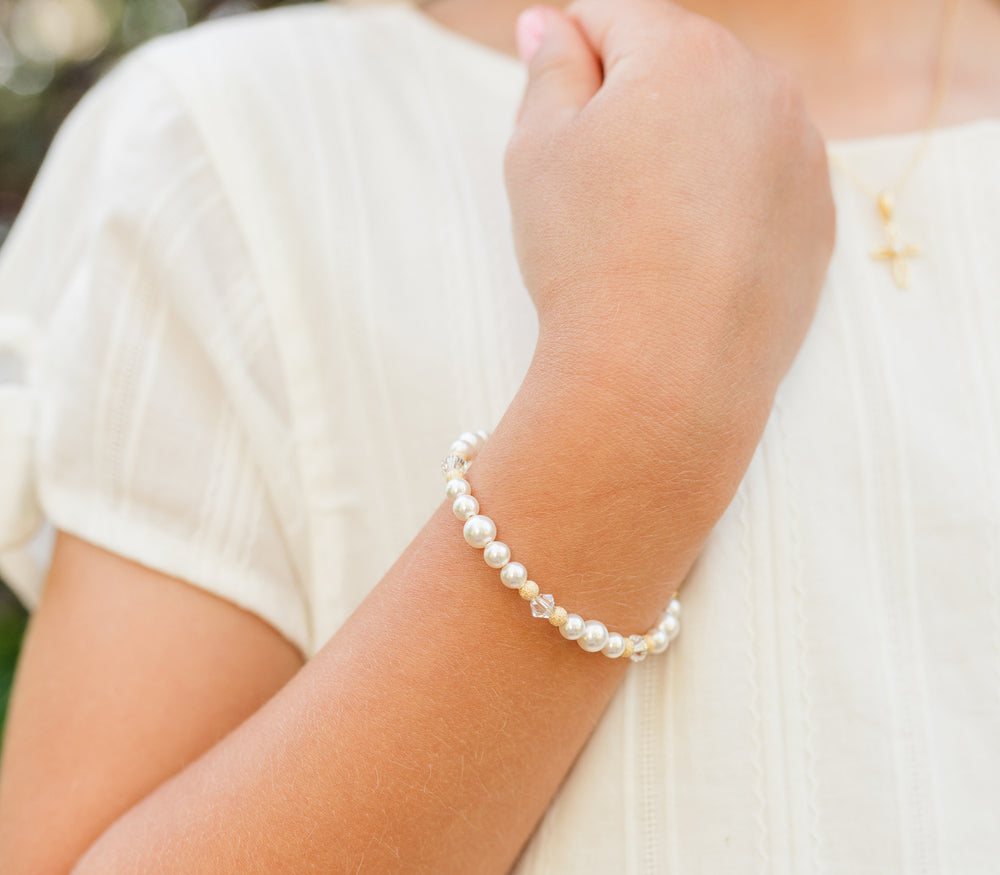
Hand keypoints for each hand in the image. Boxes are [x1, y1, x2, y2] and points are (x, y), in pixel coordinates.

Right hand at [502, 0, 833, 530]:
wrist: (661, 376)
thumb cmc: (587, 256)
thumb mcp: (538, 149)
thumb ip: (548, 68)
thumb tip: (551, 25)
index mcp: (685, 52)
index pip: (615, 15)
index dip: (570, 46)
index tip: (550, 88)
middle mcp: (762, 85)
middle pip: (679, 65)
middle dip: (631, 100)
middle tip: (589, 178)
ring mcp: (802, 154)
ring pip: (724, 125)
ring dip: (681, 149)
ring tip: (640, 224)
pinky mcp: (817, 218)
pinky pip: (760, 183)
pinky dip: (724, 199)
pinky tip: (686, 253)